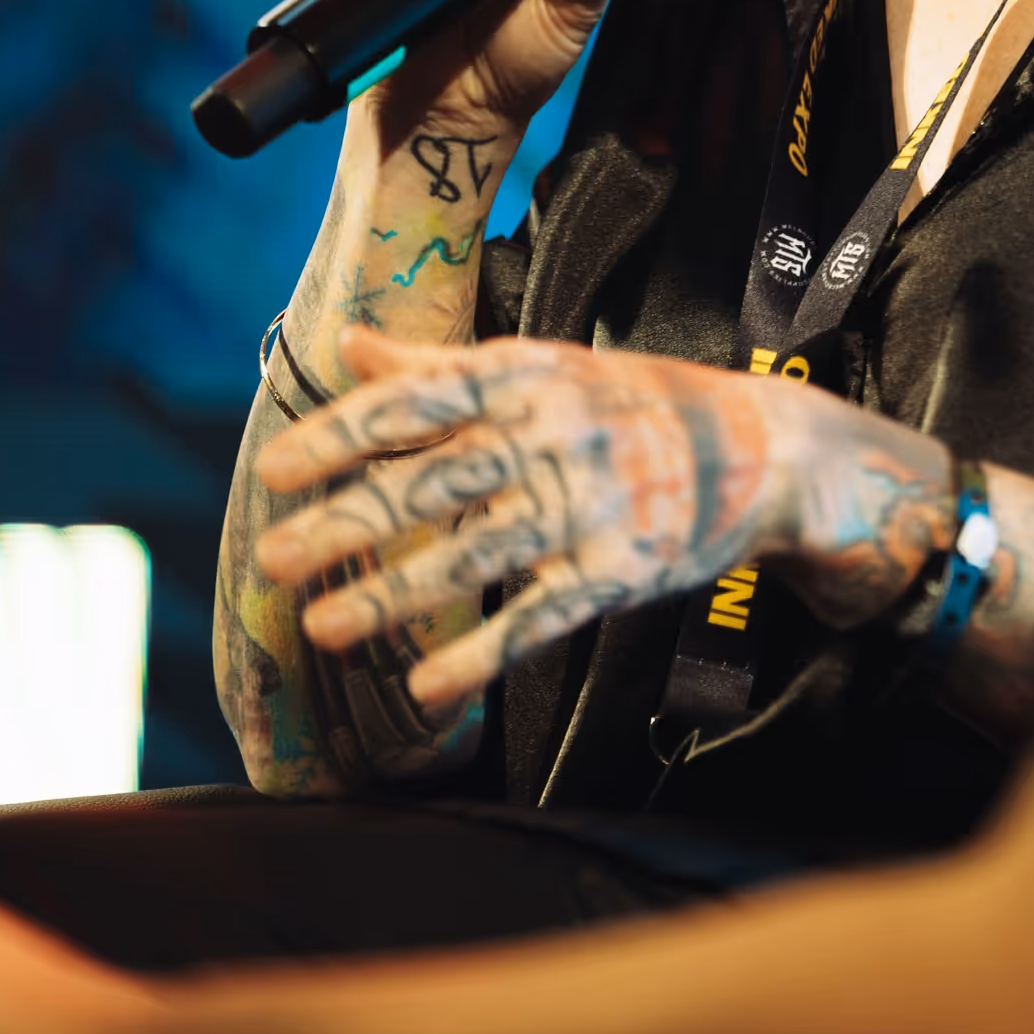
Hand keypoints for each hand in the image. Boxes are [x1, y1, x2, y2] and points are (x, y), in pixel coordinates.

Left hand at [255, 328, 954, 712]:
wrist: (763, 448)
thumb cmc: (632, 401)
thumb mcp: (544, 367)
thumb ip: (439, 366)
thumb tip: (345, 345)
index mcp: (530, 374)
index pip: (420, 403)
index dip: (344, 435)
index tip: (275, 469)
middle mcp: (557, 433)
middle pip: (436, 483)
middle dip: (347, 522)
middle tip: (270, 557)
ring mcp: (593, 503)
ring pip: (477, 555)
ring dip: (394, 594)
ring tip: (322, 625)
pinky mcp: (624, 569)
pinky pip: (542, 617)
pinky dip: (483, 654)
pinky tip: (426, 688)